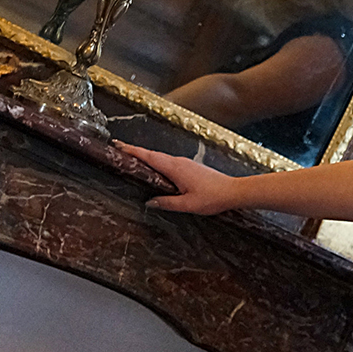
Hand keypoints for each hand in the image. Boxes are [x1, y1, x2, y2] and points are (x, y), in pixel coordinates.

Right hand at [114, 143, 239, 214]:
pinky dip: (158, 162)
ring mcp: (185, 163)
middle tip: (120, 150)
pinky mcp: (191, 167)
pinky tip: (155, 170)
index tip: (119, 146)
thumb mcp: (188, 205)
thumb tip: (150, 202)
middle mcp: (179, 162)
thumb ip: (167, 203)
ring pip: (161, 158)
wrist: (233, 191)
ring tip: (132, 159)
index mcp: (175, 168)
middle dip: (136, 152)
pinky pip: (169, 162)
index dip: (133, 151)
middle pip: (153, 155)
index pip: (149, 157)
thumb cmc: (213, 198)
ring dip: (147, 157)